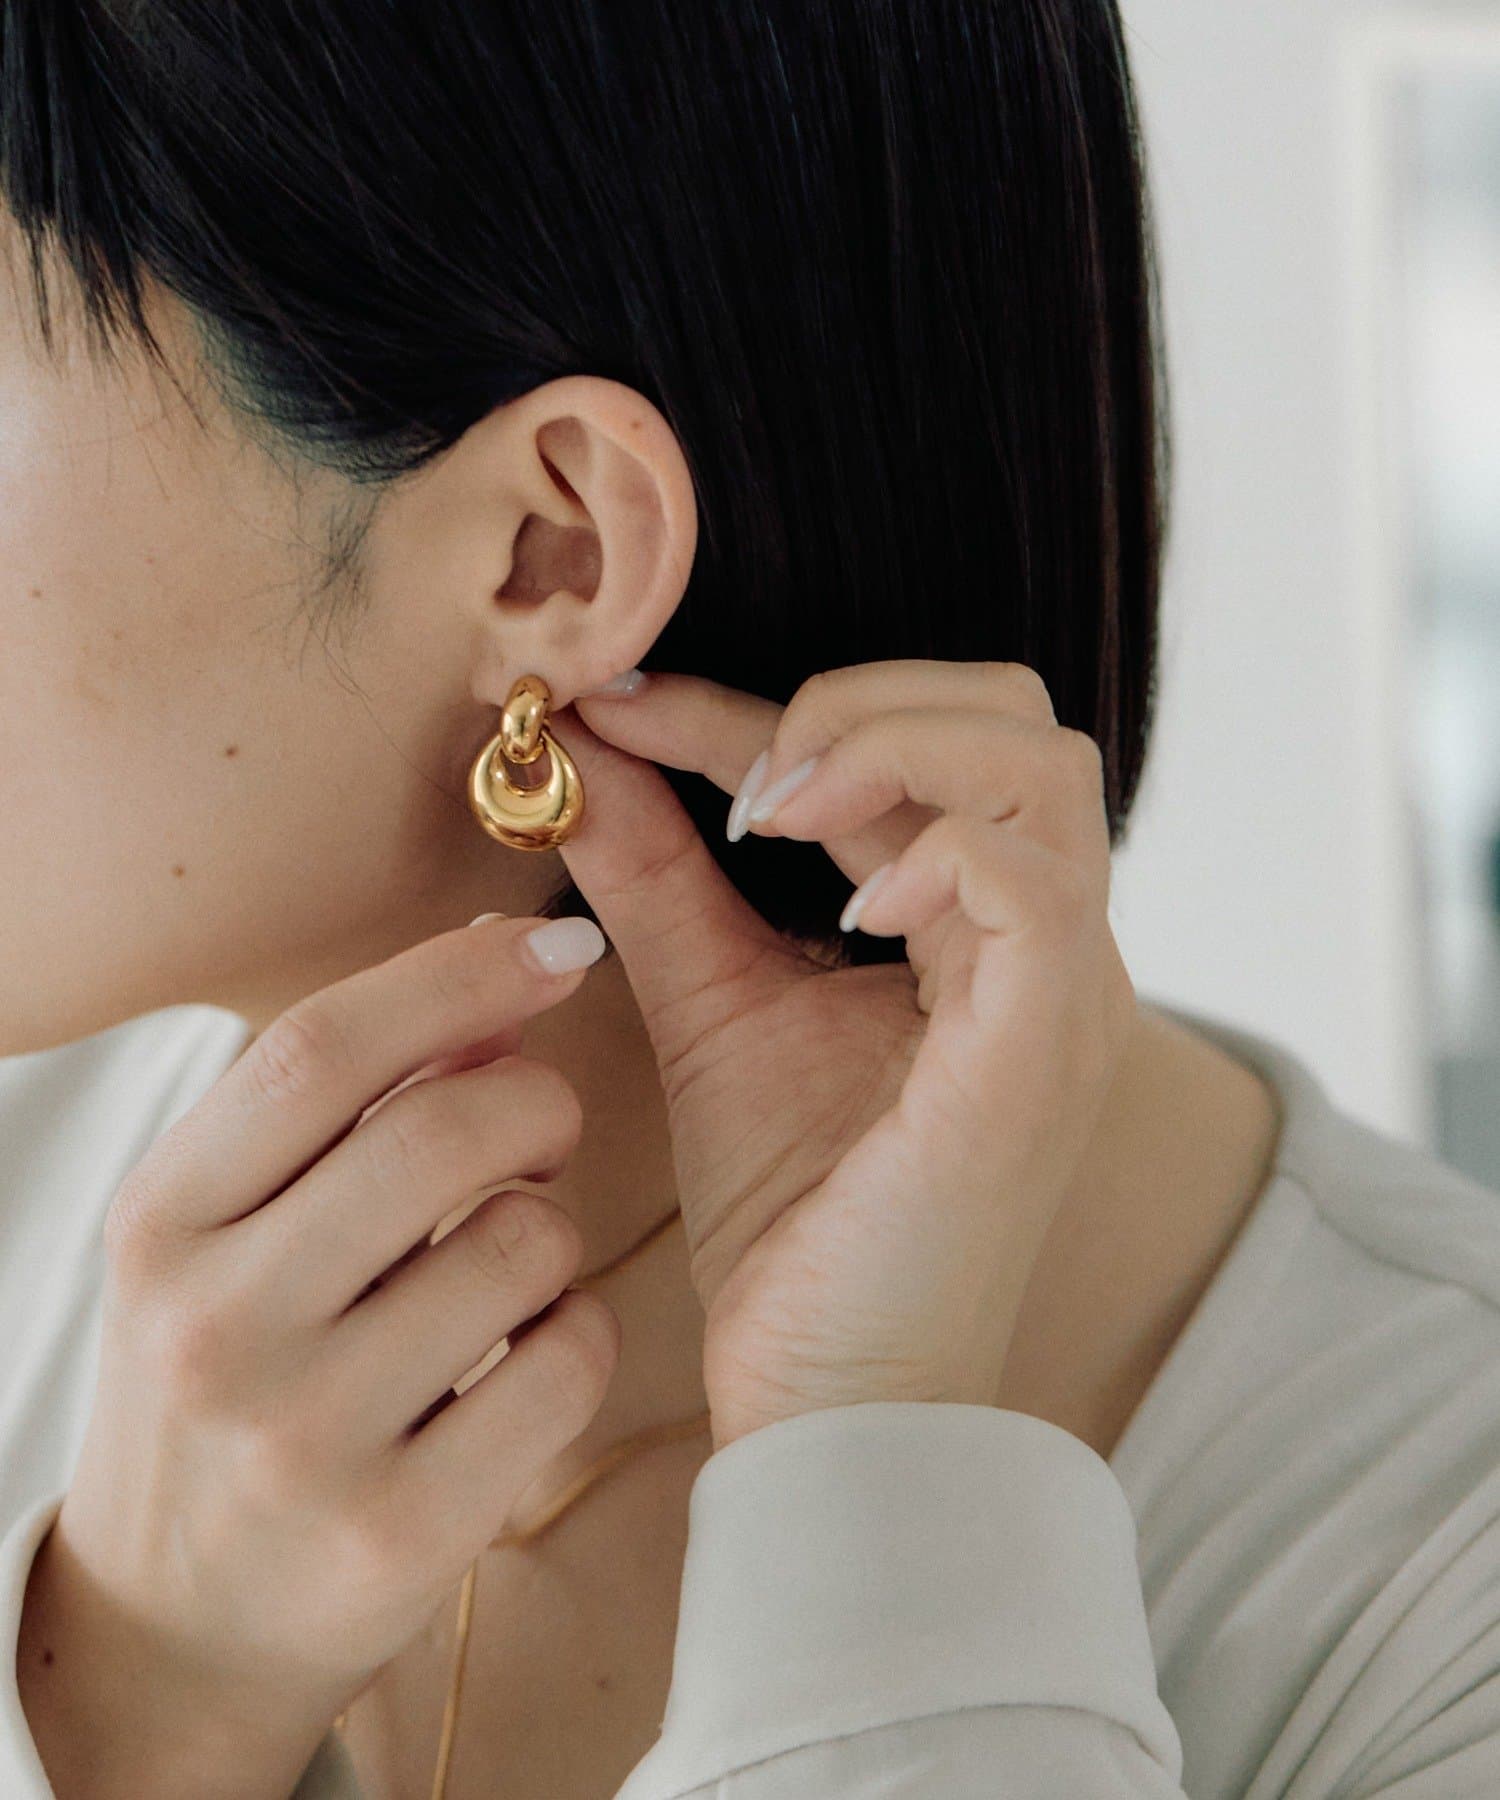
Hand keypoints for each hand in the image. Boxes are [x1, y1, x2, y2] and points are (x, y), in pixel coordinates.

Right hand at [18, 915, 619, 1799]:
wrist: (176, 1622)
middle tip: (542, 1128)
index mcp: (160, 1222)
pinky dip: (578, 1332)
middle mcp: (214, 1329)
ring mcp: (303, 1443)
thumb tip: (496, 971)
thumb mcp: (233, 1230)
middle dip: (538, 1102)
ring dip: (554, 1229)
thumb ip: (352, 1101)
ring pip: (526, 1245)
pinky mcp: (398, 1536)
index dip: (460, 978)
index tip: (559, 946)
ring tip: (510, 1263)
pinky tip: (529, 1352)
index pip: (320, 1050)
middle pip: (441, 1135)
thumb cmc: (226, 1377)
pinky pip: (566, 1366)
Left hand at [565, 660, 1136, 1449]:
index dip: (760, 706)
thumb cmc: (793, 1219)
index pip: (910, 742)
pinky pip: (1030, 883)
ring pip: (1038, 767)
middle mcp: (1043, 942)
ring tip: (775, 814)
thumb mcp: (712, 1007)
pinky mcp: (1043, 1047)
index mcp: (978, 929)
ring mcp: (1060, 991)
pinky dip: (931, 850)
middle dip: (863, 698)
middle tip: (737, 778)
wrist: (836, 1391)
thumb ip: (659, 878)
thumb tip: (582, 754)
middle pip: (1016, 715)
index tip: (624, 706)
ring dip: (891, 748)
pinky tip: (843, 909)